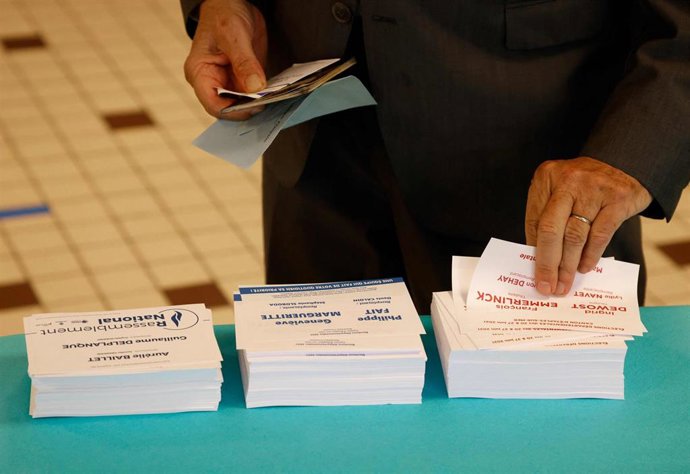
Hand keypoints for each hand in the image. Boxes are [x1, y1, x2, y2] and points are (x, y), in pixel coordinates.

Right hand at [184, 0, 267, 118]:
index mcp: (200, 73)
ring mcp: (227, 82)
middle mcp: (212, 81)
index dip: (234, 111)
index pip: (213, 104)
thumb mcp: (233, 35)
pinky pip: (252, 95)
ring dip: (258, 103)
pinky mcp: (242, 80)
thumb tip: (255, 87)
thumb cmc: (223, 14)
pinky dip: (263, 96)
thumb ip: (244, 62)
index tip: (255, 106)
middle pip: (229, 108)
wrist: (232, 3)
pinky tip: (275, 93)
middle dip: (248, 108)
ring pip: (242, 104)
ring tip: (274, 99)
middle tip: (269, 103)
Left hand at [525, 156, 651, 295]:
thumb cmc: (586, 186)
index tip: (532, 274)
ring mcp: (593, 189)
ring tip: (565, 283)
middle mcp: (567, 180)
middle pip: (550, 229)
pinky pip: (600, 234)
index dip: (533, 250)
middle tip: (547, 287)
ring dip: (568, 265)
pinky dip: (590, 255)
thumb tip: (537, 258)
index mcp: (546, 177)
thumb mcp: (560, 191)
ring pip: (575, 235)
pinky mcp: (617, 199)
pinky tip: (584, 267)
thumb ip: (548, 217)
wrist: (627, 164)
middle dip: (547, 263)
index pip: (534, 221)